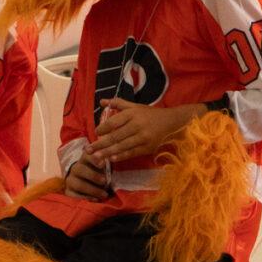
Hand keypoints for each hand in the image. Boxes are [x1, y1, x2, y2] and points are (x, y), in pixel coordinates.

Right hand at [64, 149, 113, 200]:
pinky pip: (75, 196)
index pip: (87, 156)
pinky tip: (96, 199)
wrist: (84, 181)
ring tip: (105, 194)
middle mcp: (75, 169)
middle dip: (93, 176)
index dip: (94, 159)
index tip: (103, 163)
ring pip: (78, 185)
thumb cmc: (98, 172)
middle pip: (81, 170)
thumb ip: (107, 165)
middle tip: (105, 181)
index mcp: (84, 159)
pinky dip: (86, 198)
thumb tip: (114, 162)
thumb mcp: (103, 166)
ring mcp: (70, 181)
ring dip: (92, 190)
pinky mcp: (68, 192)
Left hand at [91, 97, 205, 167]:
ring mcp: (143, 137)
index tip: (95, 132)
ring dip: (107, 152)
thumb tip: (102, 101)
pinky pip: (132, 152)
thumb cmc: (151, 114)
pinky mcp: (148, 147)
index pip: (114, 121)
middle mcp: (137, 124)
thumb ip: (118, 103)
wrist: (173, 123)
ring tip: (96, 158)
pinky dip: (122, 156)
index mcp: (133, 113)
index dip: (103, 127)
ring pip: (122, 146)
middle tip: (87, 150)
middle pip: (115, 135)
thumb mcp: (136, 106)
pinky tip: (112, 159)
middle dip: (100, 144)